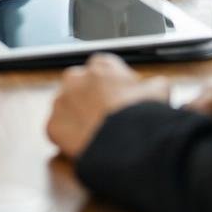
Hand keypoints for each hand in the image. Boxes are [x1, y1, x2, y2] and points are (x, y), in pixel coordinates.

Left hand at [46, 53, 170, 158]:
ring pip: (67, 108)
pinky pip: (58, 131)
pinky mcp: (52, 126)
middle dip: (91, 99)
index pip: (103, 69)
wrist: (128, 144)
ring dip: (78, 118)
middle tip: (108, 119)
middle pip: (80, 87)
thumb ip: (153, 84)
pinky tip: (86, 146)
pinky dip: (69, 138)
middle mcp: (75, 78)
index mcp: (100, 66)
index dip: (114, 85)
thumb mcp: (159, 91)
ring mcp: (61, 102)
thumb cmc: (143, 116)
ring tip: (98, 135)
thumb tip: (156, 86)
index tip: (122, 99)